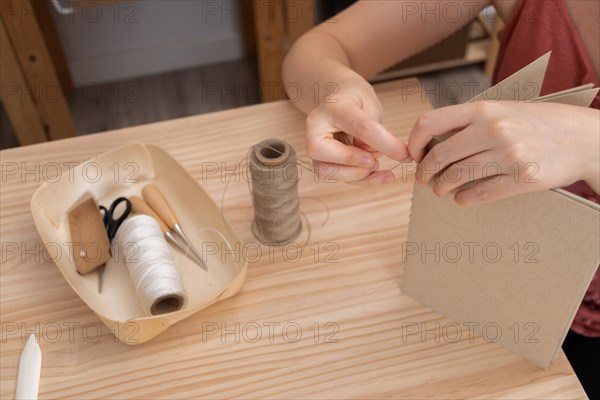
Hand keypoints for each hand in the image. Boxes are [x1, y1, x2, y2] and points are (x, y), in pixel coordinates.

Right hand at [306, 79, 410, 184]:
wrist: (341, 103)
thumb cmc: (357, 102)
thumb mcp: (370, 107)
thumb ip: (373, 130)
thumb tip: (373, 159)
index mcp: (332, 107)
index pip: (359, 127)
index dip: (383, 143)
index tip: (405, 155)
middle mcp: (315, 128)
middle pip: (322, 150)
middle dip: (354, 161)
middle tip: (376, 162)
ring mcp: (314, 147)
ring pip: (326, 170)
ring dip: (357, 174)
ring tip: (377, 165)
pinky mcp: (322, 162)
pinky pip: (338, 178)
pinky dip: (361, 180)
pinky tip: (380, 176)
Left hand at [408, 101, 599, 205]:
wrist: (584, 138)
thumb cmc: (538, 123)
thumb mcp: (503, 110)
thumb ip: (470, 122)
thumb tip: (432, 141)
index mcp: (484, 109)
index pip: (431, 122)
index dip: (414, 141)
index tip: (414, 154)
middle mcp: (494, 129)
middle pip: (440, 155)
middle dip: (426, 171)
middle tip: (424, 179)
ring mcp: (509, 154)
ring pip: (457, 177)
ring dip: (442, 187)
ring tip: (441, 189)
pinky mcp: (522, 178)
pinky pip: (480, 194)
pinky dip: (464, 199)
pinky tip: (462, 198)